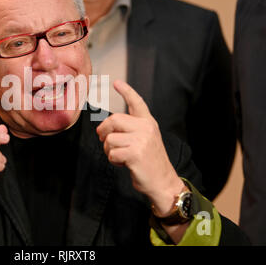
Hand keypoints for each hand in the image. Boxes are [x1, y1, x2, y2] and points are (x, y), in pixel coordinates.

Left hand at [96, 80, 184, 215]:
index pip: (137, 103)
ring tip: (120, 156)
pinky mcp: (135, 153)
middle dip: (103, 130)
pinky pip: (112, 152)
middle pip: (114, 120)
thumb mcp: (145, 140)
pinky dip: (113, 160)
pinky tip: (124, 163)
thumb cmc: (149, 161)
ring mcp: (141, 140)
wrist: (163, 182)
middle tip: (103, 139)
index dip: (126, 91)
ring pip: (110, 138)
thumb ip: (131, 129)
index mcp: (148, 122)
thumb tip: (106, 127)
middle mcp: (146, 127)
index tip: (117, 82)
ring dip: (109, 150)